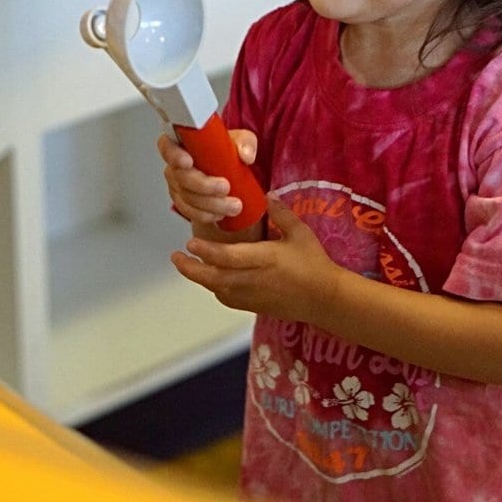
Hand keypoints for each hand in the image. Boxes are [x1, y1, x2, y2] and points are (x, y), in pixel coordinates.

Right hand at [158, 128, 256, 225]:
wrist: (232, 174)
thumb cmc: (229, 152)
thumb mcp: (242, 140)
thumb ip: (245, 143)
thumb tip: (246, 155)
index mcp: (184, 143)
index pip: (167, 145)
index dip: (174, 154)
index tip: (188, 162)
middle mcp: (176, 165)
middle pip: (180, 176)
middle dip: (203, 186)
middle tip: (225, 187)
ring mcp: (178, 185)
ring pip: (186, 197)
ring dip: (210, 205)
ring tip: (233, 205)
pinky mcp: (184, 202)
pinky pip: (189, 211)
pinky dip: (205, 215)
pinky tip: (220, 214)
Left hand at [170, 194, 342, 321]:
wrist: (325, 299)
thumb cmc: (314, 263)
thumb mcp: (301, 233)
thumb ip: (282, 214)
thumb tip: (267, 194)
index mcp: (264, 259)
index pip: (228, 257)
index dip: (206, 250)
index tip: (189, 241)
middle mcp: (254, 280)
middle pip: (215, 277)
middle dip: (191, 268)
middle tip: (175, 257)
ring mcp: (252, 296)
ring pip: (218, 289)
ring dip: (200, 278)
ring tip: (186, 264)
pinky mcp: (254, 307)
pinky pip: (228, 299)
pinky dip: (215, 288)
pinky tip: (211, 278)